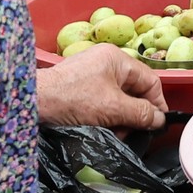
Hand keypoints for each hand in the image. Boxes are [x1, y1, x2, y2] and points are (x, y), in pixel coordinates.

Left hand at [35, 41, 167, 131]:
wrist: (33, 102)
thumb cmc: (73, 100)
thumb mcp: (113, 108)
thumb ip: (141, 114)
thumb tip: (159, 120)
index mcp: (117, 59)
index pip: (149, 80)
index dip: (157, 104)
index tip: (157, 125)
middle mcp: (105, 63)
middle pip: (133, 91)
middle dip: (134, 115)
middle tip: (129, 133)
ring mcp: (90, 74)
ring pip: (117, 100)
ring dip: (119, 119)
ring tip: (111, 133)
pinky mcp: (79, 88)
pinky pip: (102, 102)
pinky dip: (104, 117)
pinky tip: (98, 128)